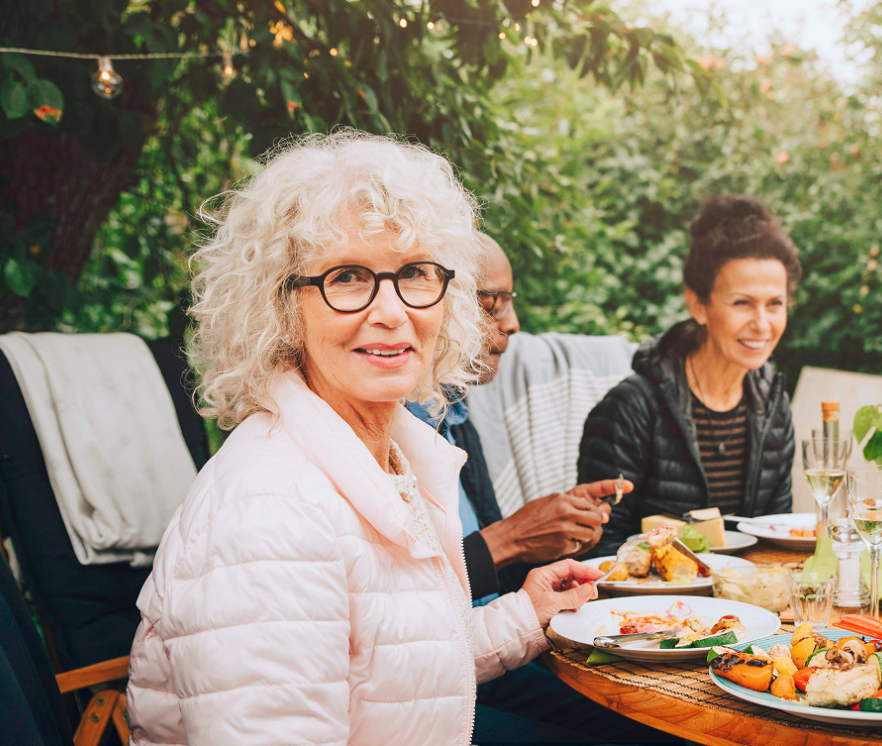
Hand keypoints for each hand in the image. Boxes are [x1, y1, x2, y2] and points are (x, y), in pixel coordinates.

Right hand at [479, 479, 632, 567]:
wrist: (512, 537)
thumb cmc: (527, 519)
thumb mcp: (548, 502)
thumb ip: (569, 504)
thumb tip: (594, 509)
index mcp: (563, 499)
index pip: (592, 503)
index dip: (605, 504)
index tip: (623, 492)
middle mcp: (567, 512)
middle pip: (597, 518)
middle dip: (595, 524)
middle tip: (587, 527)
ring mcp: (566, 529)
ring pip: (592, 534)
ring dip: (586, 537)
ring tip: (572, 536)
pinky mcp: (564, 545)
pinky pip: (581, 546)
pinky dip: (576, 546)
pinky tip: (563, 543)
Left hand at [521, 559, 602, 628]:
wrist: (520, 630)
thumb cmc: (529, 614)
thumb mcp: (552, 604)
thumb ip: (572, 596)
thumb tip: (589, 590)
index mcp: (544, 574)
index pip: (569, 566)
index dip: (586, 570)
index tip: (599, 575)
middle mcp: (547, 580)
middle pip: (572, 575)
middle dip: (584, 584)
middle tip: (593, 594)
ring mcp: (550, 590)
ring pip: (571, 587)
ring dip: (579, 595)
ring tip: (579, 605)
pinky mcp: (552, 601)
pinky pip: (568, 597)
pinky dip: (574, 602)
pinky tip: (574, 609)